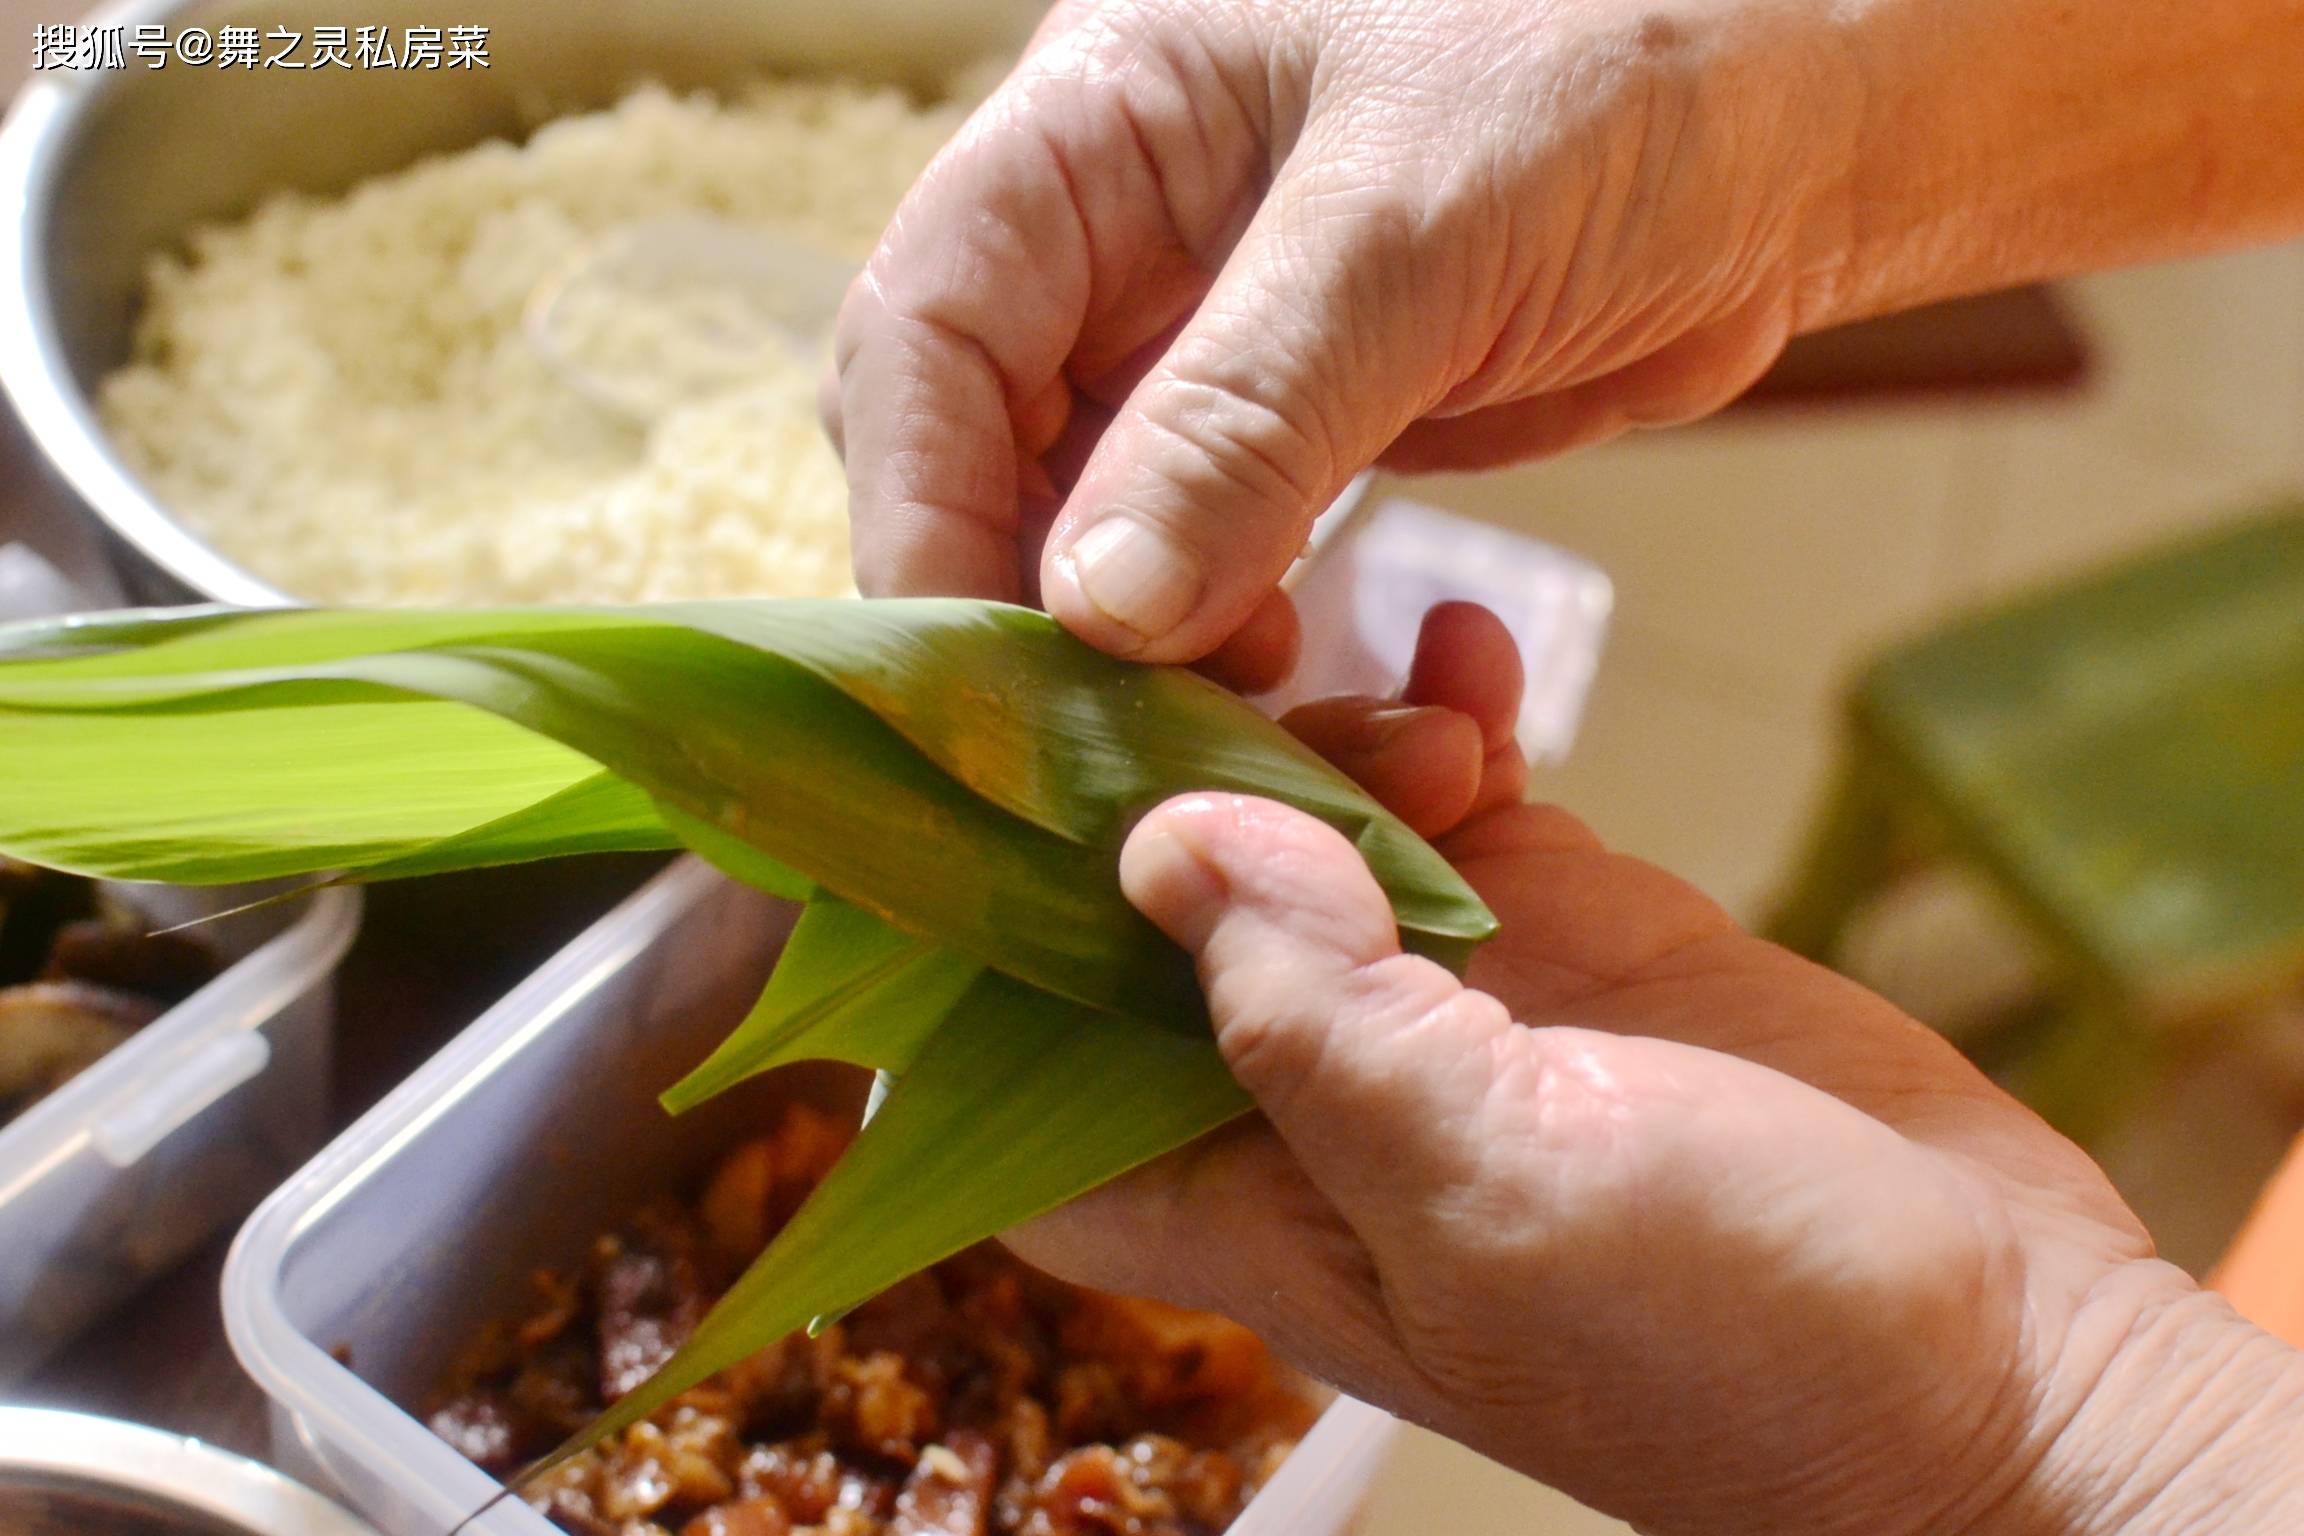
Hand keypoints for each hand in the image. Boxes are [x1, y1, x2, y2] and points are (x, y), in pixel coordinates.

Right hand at [825, 0, 1863, 686]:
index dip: (925, 510)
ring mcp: (1205, 341)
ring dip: (1133, 646)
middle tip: (1098, 736)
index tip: (982, 677)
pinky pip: (1206, 560)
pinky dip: (1223, 644)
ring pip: (1089, 526)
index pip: (923, 335)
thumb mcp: (1418, 228)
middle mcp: (1118, 239)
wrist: (1809, 111)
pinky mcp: (1298, 427)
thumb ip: (1247, 415)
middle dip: (1022, 598)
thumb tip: (1096, 611)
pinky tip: (1278, 691)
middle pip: (977, 447)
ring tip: (1216, 724)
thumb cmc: (1625, 65)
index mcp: (1093, 126)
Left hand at [1009, 604, 2303, 1535]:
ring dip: (1323, 742)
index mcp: (1251, 1205)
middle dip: (1157, 793)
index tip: (958, 801)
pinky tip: (1466, 639)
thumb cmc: (1734, 1350)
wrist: (2000, 1359)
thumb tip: (1163, 840)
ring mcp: (1442, 1001)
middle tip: (1204, 666)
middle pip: (1148, 926)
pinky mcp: (1563, 933)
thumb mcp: (1494, 1191)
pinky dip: (1448, 712)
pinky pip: (1457, 795)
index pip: (1024, 1104)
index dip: (969, 969)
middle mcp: (1316, 1101)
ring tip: (1426, 729)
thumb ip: (1314, 1019)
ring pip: (1298, 829)